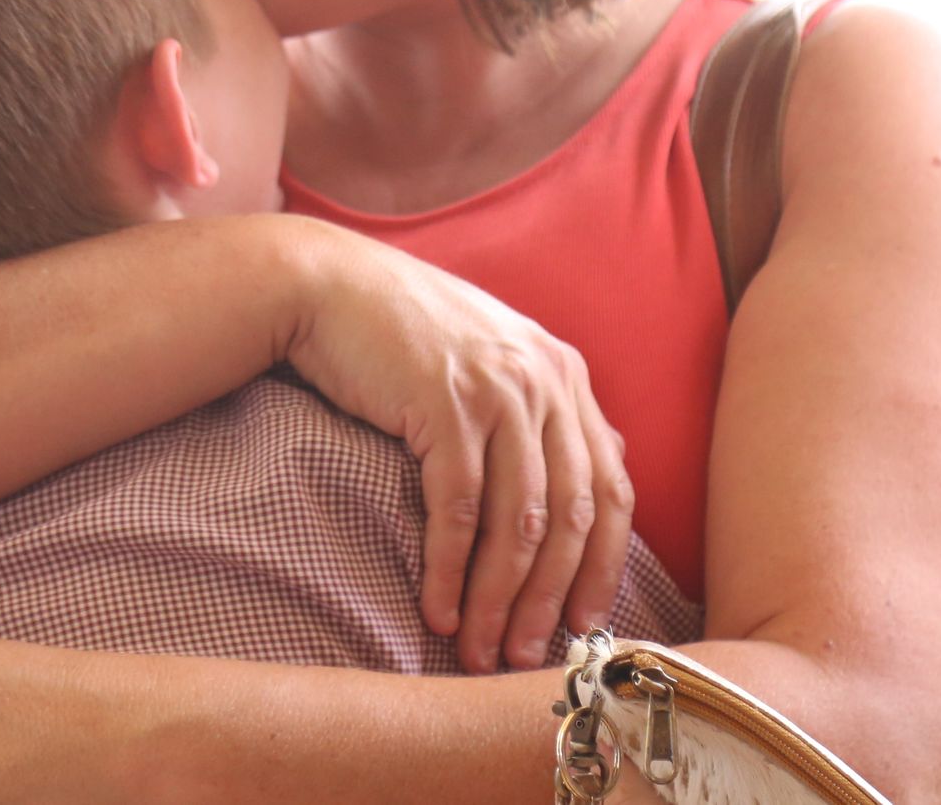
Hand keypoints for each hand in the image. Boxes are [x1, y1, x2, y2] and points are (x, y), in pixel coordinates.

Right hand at [278, 220, 633, 673]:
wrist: (326, 283)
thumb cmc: (402, 331)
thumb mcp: (491, 356)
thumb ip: (540, 411)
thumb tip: (585, 482)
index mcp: (565, 373)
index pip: (613, 488)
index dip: (604, 566)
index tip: (583, 623)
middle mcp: (544, 380)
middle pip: (572, 517)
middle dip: (550, 600)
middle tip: (524, 656)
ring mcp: (497, 391)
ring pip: (519, 524)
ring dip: (499, 601)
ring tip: (478, 650)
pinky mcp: (444, 404)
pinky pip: (458, 510)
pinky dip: (451, 571)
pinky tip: (438, 611)